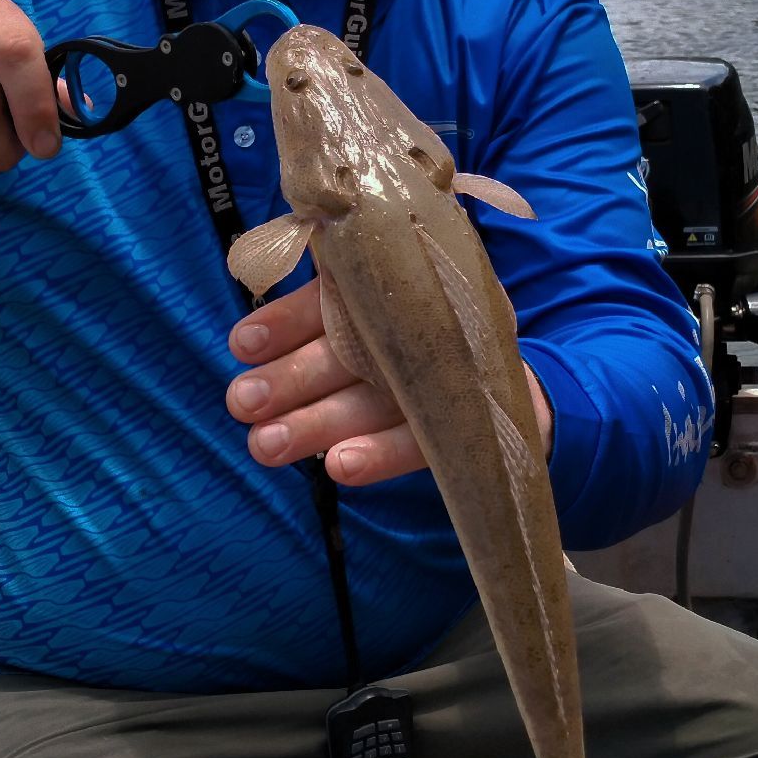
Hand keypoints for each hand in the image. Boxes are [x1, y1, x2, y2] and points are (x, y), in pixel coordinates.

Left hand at [226, 277, 552, 484]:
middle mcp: (418, 324)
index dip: (286, 319)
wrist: (515, 390)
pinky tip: (341, 468)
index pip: (335, 296)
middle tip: (242, 402)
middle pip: (350, 349)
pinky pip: (423, 438)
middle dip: (291, 377)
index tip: (242, 344)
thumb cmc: (412, 345)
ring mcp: (446, 371)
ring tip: (265, 445)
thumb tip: (249, 336)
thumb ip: (324, 311)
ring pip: (375, 396)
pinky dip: (381, 453)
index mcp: (390, 289)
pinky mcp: (470, 416)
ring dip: (318, 423)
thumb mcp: (373, 314)